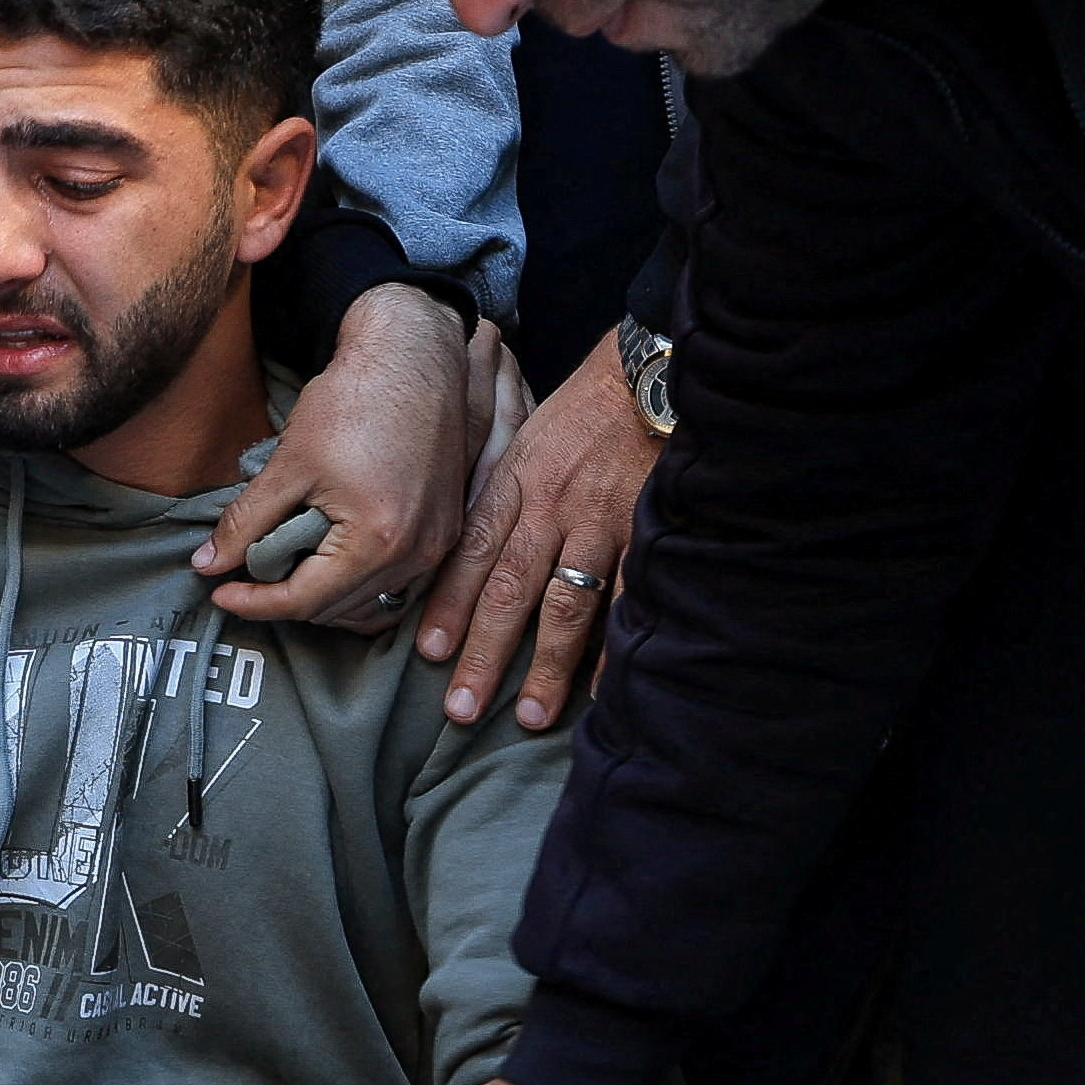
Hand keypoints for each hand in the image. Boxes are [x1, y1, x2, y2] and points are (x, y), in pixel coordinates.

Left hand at [197, 283, 466, 630]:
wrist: (414, 358)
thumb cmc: (352, 401)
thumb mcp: (289, 464)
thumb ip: (246, 522)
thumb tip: (206, 565)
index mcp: (378, 541)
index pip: (305, 601)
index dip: (254, 603)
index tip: (220, 592)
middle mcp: (417, 554)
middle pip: (337, 611)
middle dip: (286, 600)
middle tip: (246, 577)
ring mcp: (437, 546)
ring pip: (369, 608)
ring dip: (324, 599)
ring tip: (285, 572)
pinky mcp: (445, 532)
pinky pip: (398, 587)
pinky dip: (360, 588)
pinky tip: (329, 565)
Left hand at [418, 329, 657, 730]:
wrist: (655, 369)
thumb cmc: (589, 405)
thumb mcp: (527, 433)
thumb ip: (500, 488)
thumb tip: (467, 542)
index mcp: (517, 482)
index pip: (473, 552)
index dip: (449, 606)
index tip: (429, 654)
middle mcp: (552, 506)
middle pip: (510, 590)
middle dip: (484, 653)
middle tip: (461, 709)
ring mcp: (602, 521)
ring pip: (566, 604)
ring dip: (546, 665)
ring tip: (530, 715)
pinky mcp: (648, 528)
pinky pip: (628, 597)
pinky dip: (615, 645)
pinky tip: (603, 688)